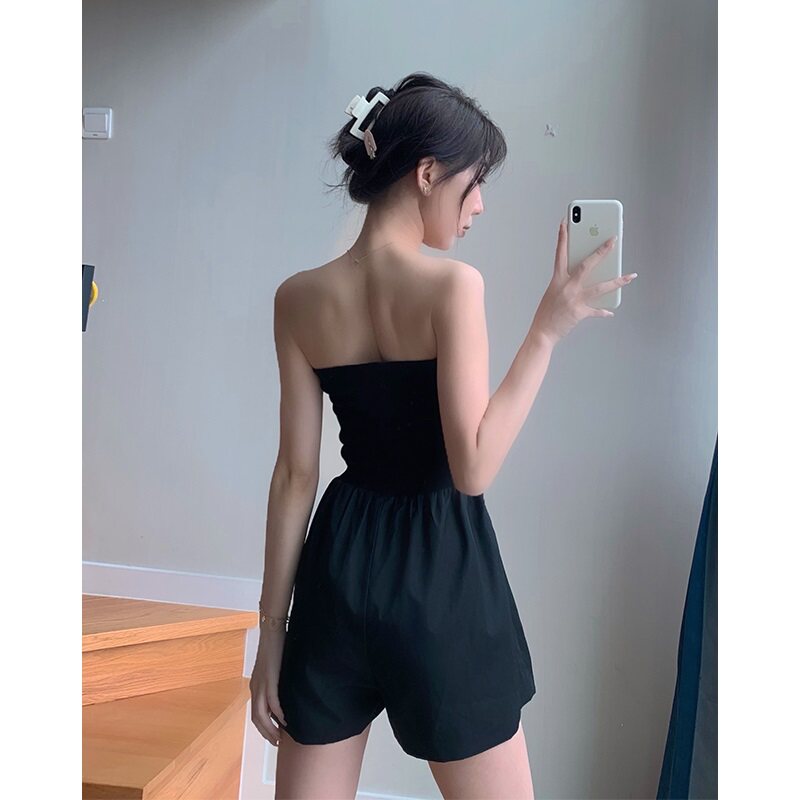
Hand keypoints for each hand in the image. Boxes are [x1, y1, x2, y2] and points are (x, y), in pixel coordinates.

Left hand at [249, 629, 287, 746]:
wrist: (271, 629)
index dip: (264, 727)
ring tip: (280, 737)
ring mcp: (261, 683)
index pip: (256, 713)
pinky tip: (284, 720)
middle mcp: (255, 687)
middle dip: (266, 733)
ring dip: (270, 728)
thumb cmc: (276, 645)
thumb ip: (276, 680)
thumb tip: (285, 691)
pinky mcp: (269, 678)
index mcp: (255, 685)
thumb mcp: (274, 667)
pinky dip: (277, 713)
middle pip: (256, 718)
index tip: (274, 735)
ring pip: (261, 714)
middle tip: (276, 742)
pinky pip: (271, 702)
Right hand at [531, 219, 636, 345]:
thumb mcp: (554, 292)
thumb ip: (568, 282)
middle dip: (602, 251)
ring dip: (618, 281)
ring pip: (601, 287)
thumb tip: (586, 277)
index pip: (560, 253)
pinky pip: (597, 310)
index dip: (562, 237)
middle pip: (587, 264)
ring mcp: (574, 299)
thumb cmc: (547, 312)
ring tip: (630, 276)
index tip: (565, 222)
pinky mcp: (580, 312)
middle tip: (613, 240)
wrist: (542, 332)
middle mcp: (567, 286)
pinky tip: (610, 311)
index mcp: (557, 279)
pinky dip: (604, 311)